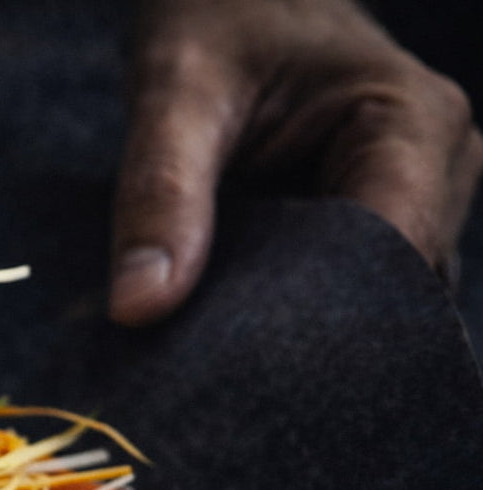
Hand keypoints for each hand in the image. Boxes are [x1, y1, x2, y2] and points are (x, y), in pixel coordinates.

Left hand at [110, 0, 482, 324]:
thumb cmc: (212, 20)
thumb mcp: (174, 91)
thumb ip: (157, 193)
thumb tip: (136, 307)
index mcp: (415, 126)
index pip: (386, 260)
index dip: (310, 322)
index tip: (227, 360)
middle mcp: (438, 173)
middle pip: (381, 297)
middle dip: (294, 336)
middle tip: (202, 368)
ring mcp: (417, 208)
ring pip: (363, 310)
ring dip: (287, 333)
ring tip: (210, 349)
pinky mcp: (376, 233)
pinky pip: (340, 300)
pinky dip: (283, 318)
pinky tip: (227, 332)